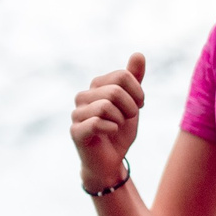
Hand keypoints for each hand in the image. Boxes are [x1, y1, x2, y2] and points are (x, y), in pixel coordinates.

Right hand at [71, 52, 145, 187]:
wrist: (110, 161)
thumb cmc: (119, 131)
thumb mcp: (133, 103)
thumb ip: (134, 79)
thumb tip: (138, 54)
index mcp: (96, 86)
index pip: (122, 76)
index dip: (137, 92)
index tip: (139, 105)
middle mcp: (83, 96)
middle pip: (115, 90)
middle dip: (131, 107)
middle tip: (129, 118)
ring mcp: (77, 113)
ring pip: (106, 106)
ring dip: (121, 119)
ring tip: (118, 126)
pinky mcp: (76, 131)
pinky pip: (97, 122)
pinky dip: (112, 128)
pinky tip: (111, 133)